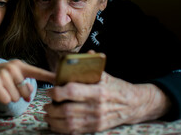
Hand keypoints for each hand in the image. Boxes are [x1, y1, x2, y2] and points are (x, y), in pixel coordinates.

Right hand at [0, 59, 54, 103]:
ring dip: (9, 96)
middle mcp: (13, 68)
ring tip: (0, 88)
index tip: (61, 79)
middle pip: (26, 91)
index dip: (50, 76)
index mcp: (19, 65)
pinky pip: (7, 99)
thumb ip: (23, 83)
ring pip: (16, 97)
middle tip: (7, 87)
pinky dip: (2, 99)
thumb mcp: (11, 77)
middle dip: (18, 94)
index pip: (37, 72)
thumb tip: (30, 94)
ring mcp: (3, 74)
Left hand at [44, 72, 170, 133]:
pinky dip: (61, 129)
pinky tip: (54, 123)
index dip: (57, 92)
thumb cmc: (117, 88)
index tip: (50, 91)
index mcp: (98, 91)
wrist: (134, 104)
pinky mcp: (96, 128)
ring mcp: (96, 120)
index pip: (72, 91)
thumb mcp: (106, 75)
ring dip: (54, 120)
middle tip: (46, 104)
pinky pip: (75, 131)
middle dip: (52, 108)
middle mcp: (97, 107)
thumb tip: (85, 53)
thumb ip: (92, 66)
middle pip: (67, 110)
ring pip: (69, 123)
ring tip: (48, 114)